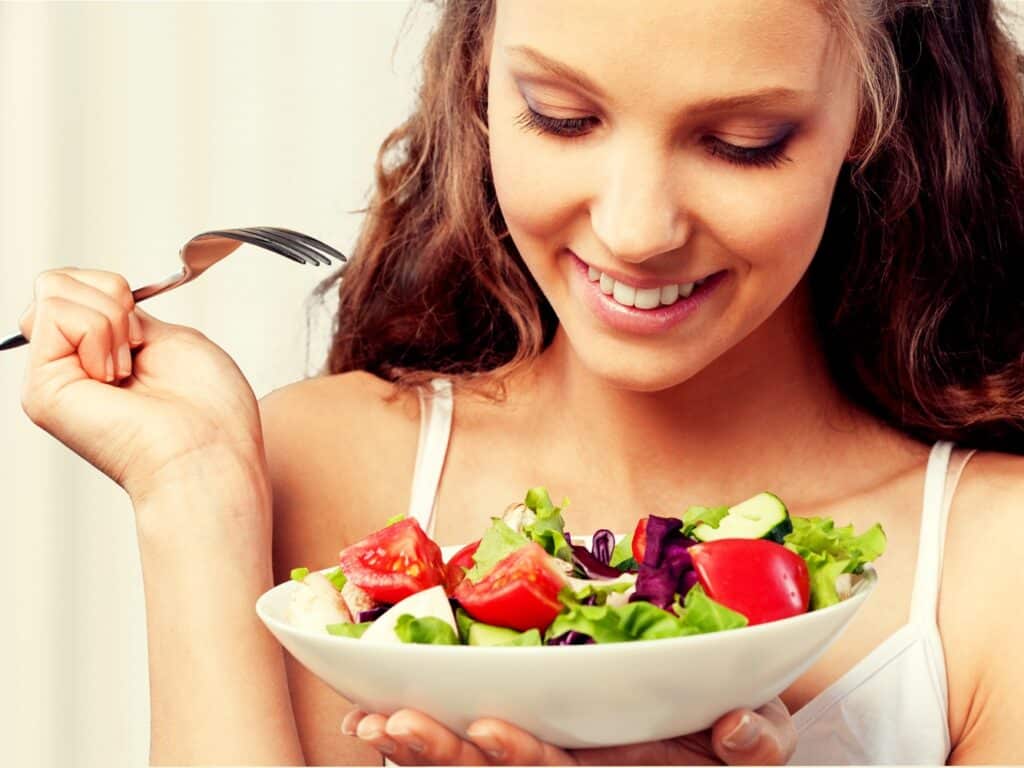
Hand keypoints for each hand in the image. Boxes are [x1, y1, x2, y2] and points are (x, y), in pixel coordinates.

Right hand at [18, 268, 265, 502]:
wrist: (209, 456)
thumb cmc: (210, 413)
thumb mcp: (170, 339)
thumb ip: (124, 316)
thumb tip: (93, 295)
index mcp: (99, 354)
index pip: (77, 286)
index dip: (116, 291)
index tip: (146, 333)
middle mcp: (70, 366)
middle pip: (56, 281)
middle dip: (111, 298)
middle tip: (137, 350)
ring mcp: (51, 377)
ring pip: (52, 289)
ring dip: (110, 320)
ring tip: (128, 370)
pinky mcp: (40, 389)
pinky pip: (54, 312)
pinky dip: (99, 333)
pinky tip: (115, 375)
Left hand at [342, 697, 795, 765]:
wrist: (717, 733)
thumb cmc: (731, 734)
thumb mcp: (761, 741)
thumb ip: (758, 743)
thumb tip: (740, 731)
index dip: (524, 758)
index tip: (484, 727)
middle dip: (445, 758)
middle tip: (393, 724)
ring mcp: (549, 765)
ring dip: (418, 752)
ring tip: (366, 723)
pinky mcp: (531, 745)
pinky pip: (468, 756)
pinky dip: (419, 746)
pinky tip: (372, 722)